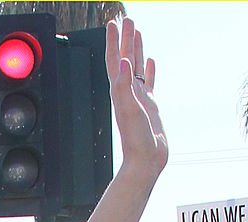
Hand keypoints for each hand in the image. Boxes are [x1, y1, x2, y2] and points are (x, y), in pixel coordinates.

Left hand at [106, 18, 167, 179]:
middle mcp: (126, 92)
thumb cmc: (135, 139)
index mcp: (120, 91)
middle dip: (125, 38)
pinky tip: (150, 61)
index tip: (114, 22)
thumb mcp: (129, 109)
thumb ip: (124, 87)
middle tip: (127, 18)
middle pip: (125, 59)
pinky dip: (149, 70)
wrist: (145, 159)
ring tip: (137, 32)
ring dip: (136, 49)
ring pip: (137, 67)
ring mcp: (138, 98)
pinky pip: (148, 82)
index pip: (116, 60)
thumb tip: (123, 63)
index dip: (114, 41)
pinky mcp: (149, 105)